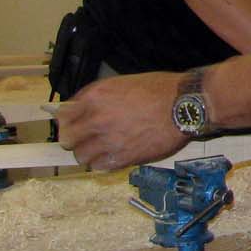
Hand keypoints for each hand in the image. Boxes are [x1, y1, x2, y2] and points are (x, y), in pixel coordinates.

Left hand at [55, 72, 186, 171]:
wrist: (186, 105)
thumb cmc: (161, 90)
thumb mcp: (125, 83)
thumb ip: (100, 97)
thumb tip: (84, 108)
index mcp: (96, 96)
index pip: (64, 115)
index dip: (68, 121)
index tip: (74, 125)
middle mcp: (97, 119)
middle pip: (67, 138)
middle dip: (75, 139)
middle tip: (86, 139)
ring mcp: (109, 140)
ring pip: (81, 156)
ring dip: (89, 153)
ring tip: (102, 149)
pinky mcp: (123, 158)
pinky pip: (99, 167)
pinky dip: (103, 163)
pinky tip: (114, 156)